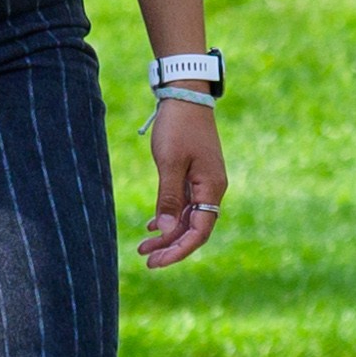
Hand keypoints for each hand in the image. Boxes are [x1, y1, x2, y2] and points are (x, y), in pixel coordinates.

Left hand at [137, 94, 226, 267]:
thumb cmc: (178, 127)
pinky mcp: (195, 174)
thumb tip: (167, 230)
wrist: (186, 95)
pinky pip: (185, 203)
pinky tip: (153, 225)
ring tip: (143, 246)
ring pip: (188, 217)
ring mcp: (204, 181)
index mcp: (211, 188)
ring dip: (167, 233)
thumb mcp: (169, 163)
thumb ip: (169, 198)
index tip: (156, 262)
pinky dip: (170, 216)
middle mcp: (212, 188)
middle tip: (146, 259)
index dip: (178, 250)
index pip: (199, 232)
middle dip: (171, 246)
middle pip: (194, 228)